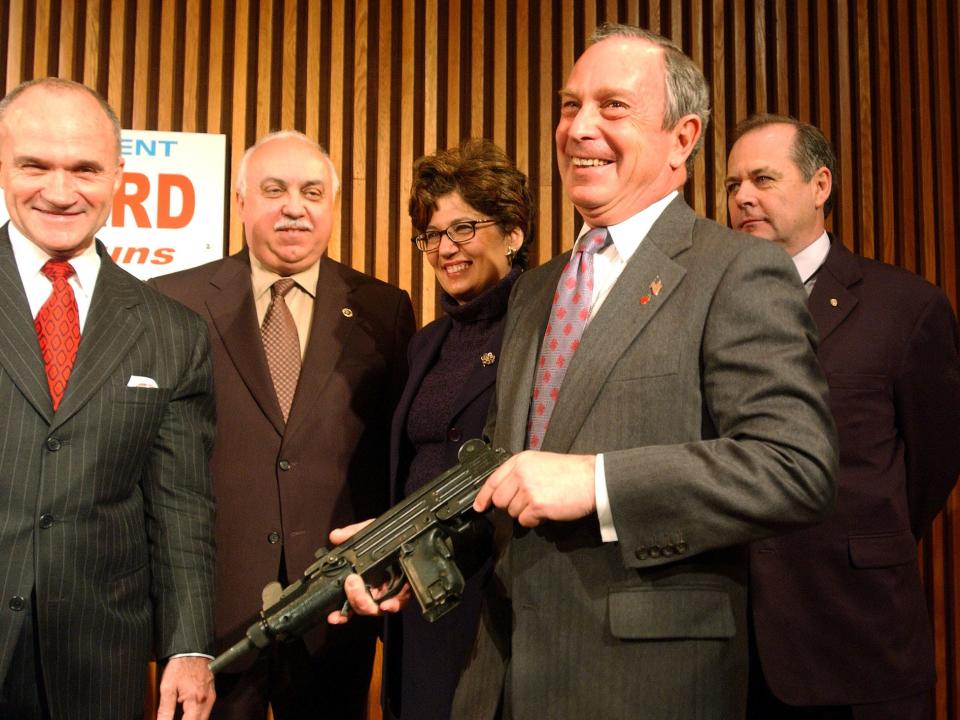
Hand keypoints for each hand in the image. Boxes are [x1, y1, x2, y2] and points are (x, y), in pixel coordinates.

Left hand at [156, 655, 214, 719]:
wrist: (192, 650)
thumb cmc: (180, 665)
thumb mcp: (167, 688)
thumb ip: (165, 709)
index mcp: (196, 701)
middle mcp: (207, 701)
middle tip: (173, 719)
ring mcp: (211, 697)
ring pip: (204, 719)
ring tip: (180, 717)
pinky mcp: (211, 693)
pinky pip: (206, 711)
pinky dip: (197, 716)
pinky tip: (187, 714)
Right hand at [325, 520, 411, 624]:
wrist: (409, 536)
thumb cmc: (389, 536)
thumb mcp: (370, 530)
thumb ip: (352, 533)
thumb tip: (336, 536)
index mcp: (363, 580)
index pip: (348, 601)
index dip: (340, 612)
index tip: (333, 615)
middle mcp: (374, 590)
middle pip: (360, 606)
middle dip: (353, 599)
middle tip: (351, 582)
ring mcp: (389, 592)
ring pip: (375, 608)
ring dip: (365, 603)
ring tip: (362, 592)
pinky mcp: (405, 592)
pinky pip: (398, 603)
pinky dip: (391, 605)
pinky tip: (386, 603)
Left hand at [473, 451, 596, 526]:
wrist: (593, 479)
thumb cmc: (571, 472)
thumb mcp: (540, 462)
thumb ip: (521, 473)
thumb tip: (505, 491)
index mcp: (520, 461)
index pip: (493, 480)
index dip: (484, 496)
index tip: (479, 506)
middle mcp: (520, 473)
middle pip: (500, 500)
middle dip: (511, 506)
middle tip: (528, 503)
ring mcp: (528, 489)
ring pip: (512, 512)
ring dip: (526, 512)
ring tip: (543, 503)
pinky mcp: (536, 505)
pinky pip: (525, 521)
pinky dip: (534, 520)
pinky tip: (547, 511)